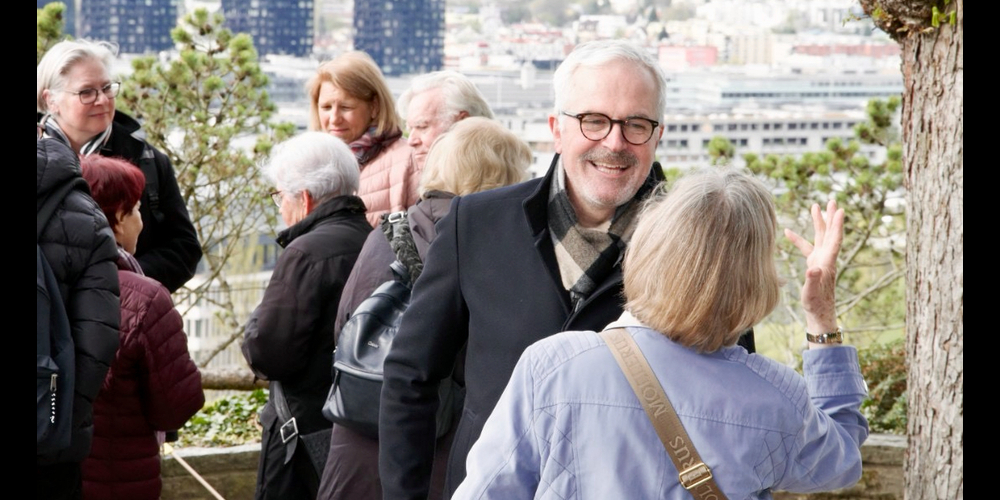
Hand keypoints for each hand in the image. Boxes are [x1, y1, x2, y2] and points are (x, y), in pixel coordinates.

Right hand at [784, 200, 843, 337]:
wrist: (819, 313)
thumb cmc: (816, 304)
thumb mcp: (812, 293)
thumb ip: (812, 279)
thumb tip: (812, 268)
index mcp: (827, 263)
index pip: (834, 240)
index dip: (837, 225)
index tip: (839, 210)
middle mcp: (826, 258)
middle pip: (829, 233)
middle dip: (830, 217)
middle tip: (831, 201)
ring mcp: (820, 260)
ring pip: (820, 236)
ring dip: (818, 222)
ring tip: (815, 207)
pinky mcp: (814, 264)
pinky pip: (806, 247)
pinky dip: (798, 239)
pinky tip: (787, 232)